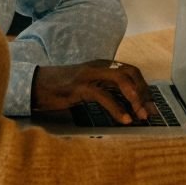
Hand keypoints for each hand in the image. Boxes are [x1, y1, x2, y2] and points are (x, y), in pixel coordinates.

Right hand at [31, 60, 152, 123]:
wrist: (34, 86)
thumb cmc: (62, 90)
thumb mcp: (89, 87)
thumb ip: (106, 90)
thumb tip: (128, 106)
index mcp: (103, 65)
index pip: (132, 72)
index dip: (144, 88)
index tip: (151, 107)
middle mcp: (99, 66)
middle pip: (131, 73)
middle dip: (144, 93)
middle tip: (150, 113)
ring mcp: (89, 75)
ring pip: (121, 80)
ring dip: (135, 99)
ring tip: (140, 116)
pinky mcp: (78, 87)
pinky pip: (103, 95)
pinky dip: (116, 108)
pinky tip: (124, 119)